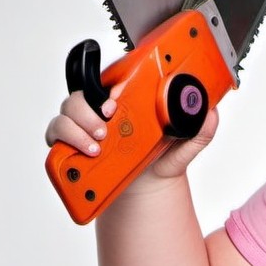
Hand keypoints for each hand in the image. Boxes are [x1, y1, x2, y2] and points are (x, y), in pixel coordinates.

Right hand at [44, 85, 219, 186]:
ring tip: (97, 145)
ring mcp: (83, 127)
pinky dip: (64, 143)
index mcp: (126, 99)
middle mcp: (101, 109)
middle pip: (80, 96)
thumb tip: (210, 114)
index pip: (107, 79)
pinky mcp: (70, 145)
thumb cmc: (160, 156)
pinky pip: (55, 137)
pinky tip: (83, 154)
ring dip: (76, 128)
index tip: (114, 102)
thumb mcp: (184, 143)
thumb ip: (200, 130)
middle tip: (106, 129)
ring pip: (65, 114)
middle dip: (88, 111)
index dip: (105, 86)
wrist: (147, 186)